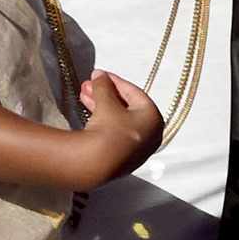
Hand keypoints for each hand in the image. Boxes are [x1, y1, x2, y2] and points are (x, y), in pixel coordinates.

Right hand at [75, 71, 163, 186]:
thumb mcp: (106, 102)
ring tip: (84, 96)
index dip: (115, 81)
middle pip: (126, 107)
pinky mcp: (123, 158)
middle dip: (106, 93)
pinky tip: (89, 112)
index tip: (101, 75)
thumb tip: (99, 76)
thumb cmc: (109, 131)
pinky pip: (115, 133)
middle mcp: (150, 135)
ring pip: (119, 120)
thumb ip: (104, 85)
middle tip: (90, 85)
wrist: (96, 164)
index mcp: (154, 118)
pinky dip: (104, 120)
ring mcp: (137, 149)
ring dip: (102, 105)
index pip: (135, 93)